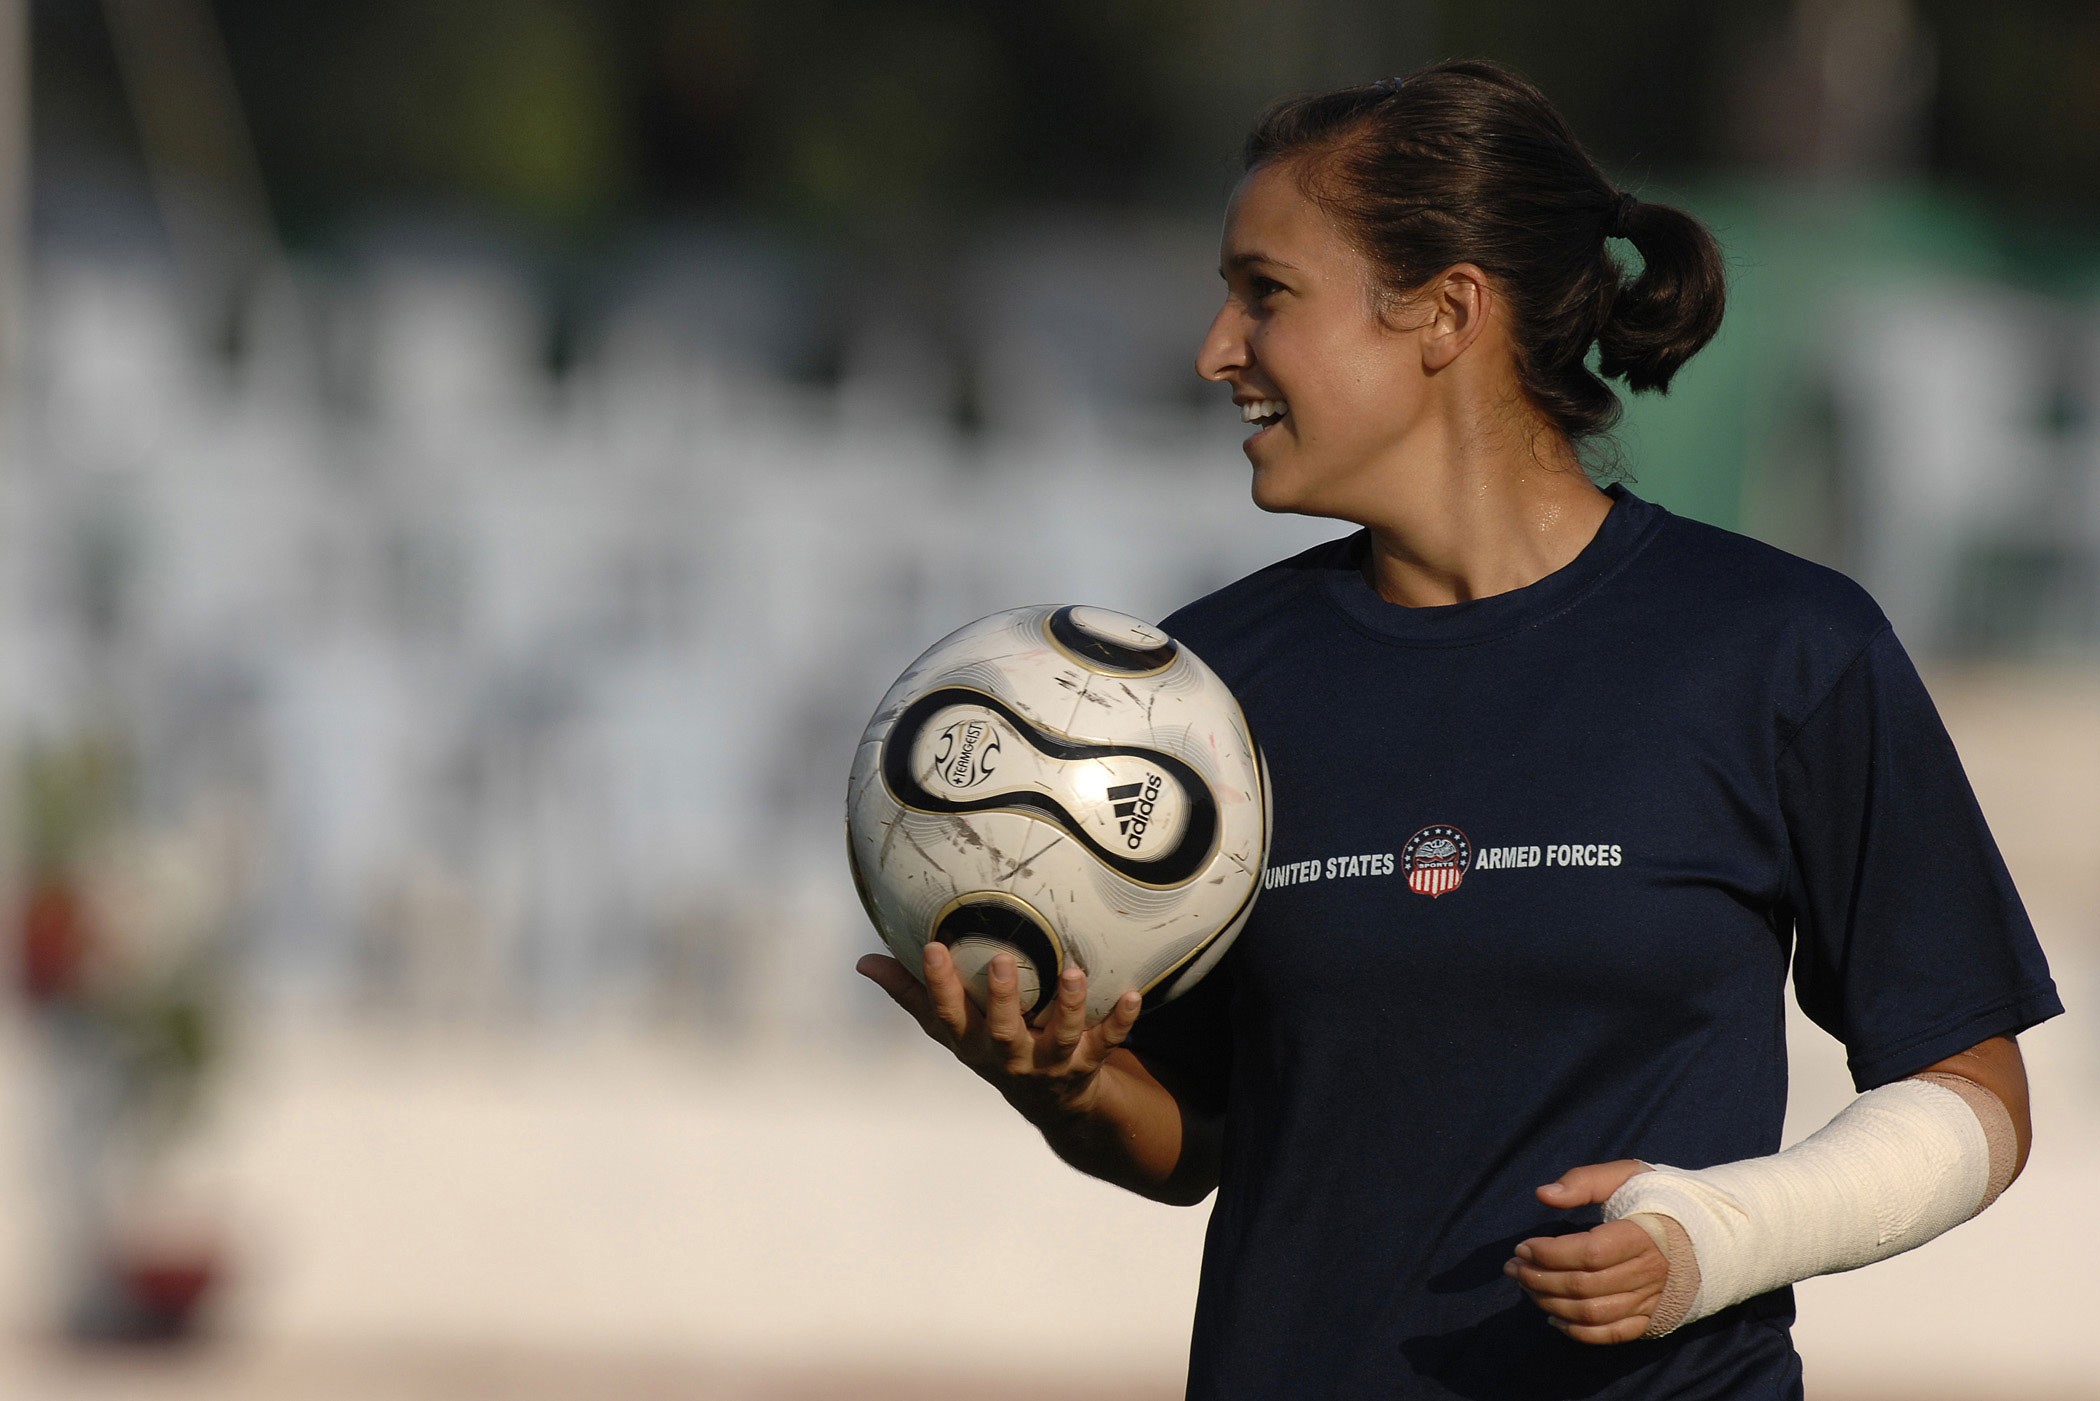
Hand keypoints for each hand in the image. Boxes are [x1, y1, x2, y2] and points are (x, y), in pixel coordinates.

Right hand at [856, 942, 1140, 1118]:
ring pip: (1060, 1038)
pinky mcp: (1089, 1063)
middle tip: (1003, 962)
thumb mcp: (954, 1029)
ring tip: (1073, 973)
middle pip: (1003, 1032)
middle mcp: (1010, 1057)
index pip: (947, 1016)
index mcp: (973, 1043)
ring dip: (1067, 1007)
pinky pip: (1108, 1042)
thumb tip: (864, 961)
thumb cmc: (994, 1049)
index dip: (937, 984)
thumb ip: (913, 995)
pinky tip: (1133, 995)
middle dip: (1004, 1001)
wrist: (1055, 1105)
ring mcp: (1052, 1064)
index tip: (934, 945)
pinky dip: (1120, 1021)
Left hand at [1505, 1160, 1668, 1344]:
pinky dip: (1578, 1332)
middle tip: (1513, 1267)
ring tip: (1526, 1287)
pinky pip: (1612, 1334)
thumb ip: (1584, 1181)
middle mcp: (1649, 1273)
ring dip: (1551, 1303)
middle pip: (1585, 1286)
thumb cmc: (1659, 1200)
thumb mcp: (1627, 1176)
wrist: (1710, 1232)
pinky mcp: (1652, 1319)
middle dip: (1539, 1278)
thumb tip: (1543, 1194)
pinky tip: (1552, 1317)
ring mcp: (1652, 1300)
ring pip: (1593, 1312)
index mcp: (1643, 1235)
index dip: (1549, 1253)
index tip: (1522, 1247)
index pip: (1589, 1253)